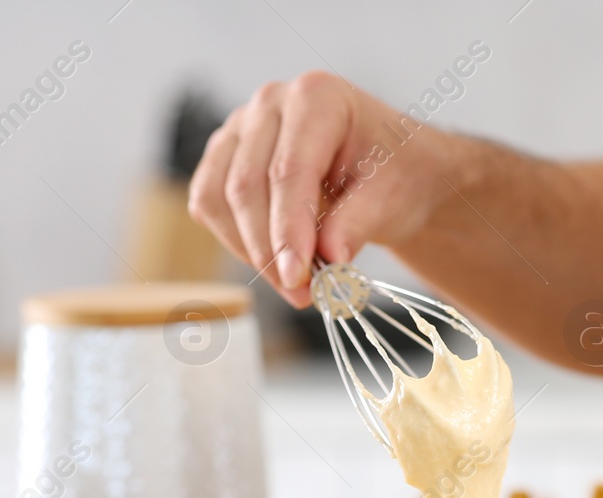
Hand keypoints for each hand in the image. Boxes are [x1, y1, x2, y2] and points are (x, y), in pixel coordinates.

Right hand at [187, 73, 458, 307]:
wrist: (391, 168)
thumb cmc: (395, 173)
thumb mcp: (391, 198)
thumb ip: (358, 224)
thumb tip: (329, 258)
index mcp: (317, 97)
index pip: (288, 171)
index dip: (287, 231)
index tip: (297, 279)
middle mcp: (270, 104)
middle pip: (246, 186)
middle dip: (269, 251)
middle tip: (302, 294)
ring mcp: (240, 127)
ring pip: (217, 198)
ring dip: (249, 251)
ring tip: (294, 283)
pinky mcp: (223, 156)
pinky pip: (208, 205)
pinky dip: (235, 241)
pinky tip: (273, 258)